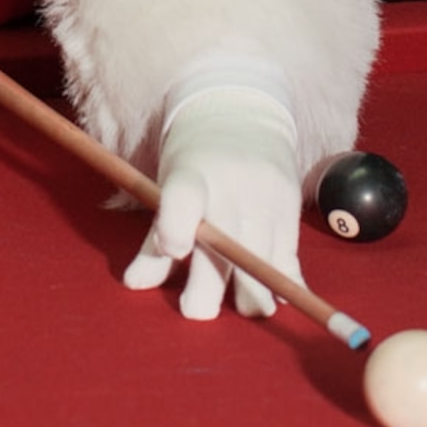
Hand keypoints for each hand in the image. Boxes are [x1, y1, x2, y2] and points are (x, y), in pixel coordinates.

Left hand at [123, 83, 302, 319]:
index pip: (183, 198)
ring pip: (260, 261)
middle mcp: (230, 185)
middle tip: (196, 311)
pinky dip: (282, 282)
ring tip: (244, 309)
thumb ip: (154, 241)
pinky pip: (289, 257)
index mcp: (191, 175)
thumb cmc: (194, 164)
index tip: (174, 252)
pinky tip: (275, 297)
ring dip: (251, 296)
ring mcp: (265, 197)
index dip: (175, 226)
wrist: (241, 115)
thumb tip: (136, 285)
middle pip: (223, 247)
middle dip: (209, 290)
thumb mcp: (168, 188)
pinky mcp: (290, 207)